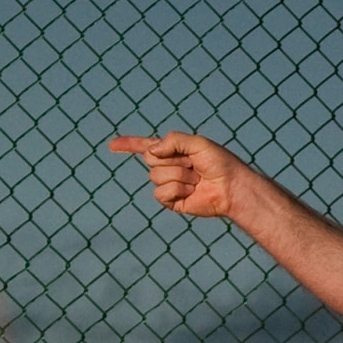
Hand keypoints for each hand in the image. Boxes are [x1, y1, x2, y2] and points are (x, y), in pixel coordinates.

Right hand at [106, 131, 247, 219]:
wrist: (231, 186)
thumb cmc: (219, 163)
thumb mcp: (196, 142)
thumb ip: (172, 140)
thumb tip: (151, 152)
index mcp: (172, 152)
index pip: (146, 147)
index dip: (128, 145)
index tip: (112, 145)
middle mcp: (169, 167)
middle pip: (150, 160)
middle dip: (171, 160)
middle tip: (193, 165)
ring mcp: (170, 185)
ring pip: (156, 176)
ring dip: (178, 175)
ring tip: (196, 179)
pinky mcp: (173, 202)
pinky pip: (160, 193)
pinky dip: (176, 189)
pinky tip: (192, 191)